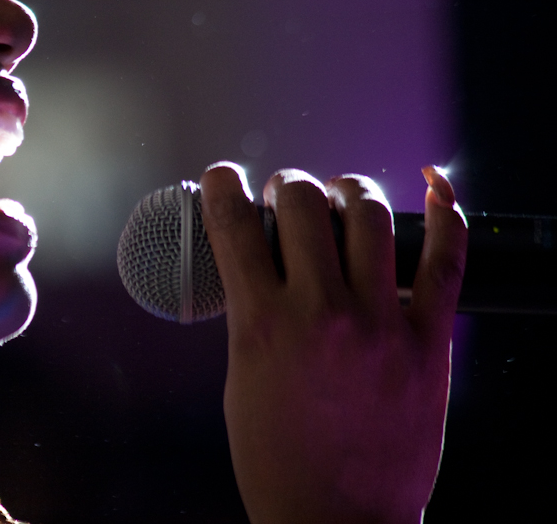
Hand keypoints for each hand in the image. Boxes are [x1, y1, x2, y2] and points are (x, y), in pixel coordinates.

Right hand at [200, 164, 466, 523]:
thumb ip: (249, 312)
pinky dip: (443, 212)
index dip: (223, 184)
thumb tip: (253, 260)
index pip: (232, 221)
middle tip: (286, 199)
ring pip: (368, 213)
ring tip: (341, 200)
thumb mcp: (240, 377)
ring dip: (348, 192)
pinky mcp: (430, 340)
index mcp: (261, 323)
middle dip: (286, 186)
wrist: (338, 522)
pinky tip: (432, 188)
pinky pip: (446, 256)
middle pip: (301, 200)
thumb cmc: (278, 459)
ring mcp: (381, 323)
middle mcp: (321, 313)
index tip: (225, 180)